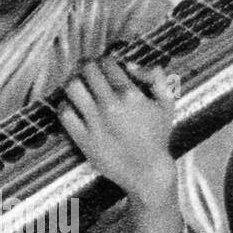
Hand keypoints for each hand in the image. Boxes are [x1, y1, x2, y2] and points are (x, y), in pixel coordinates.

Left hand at [56, 54, 176, 204]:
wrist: (148, 172)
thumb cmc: (158, 136)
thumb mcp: (168, 102)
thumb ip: (156, 76)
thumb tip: (130, 64)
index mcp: (130, 94)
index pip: (107, 63)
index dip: (104, 60)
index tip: (104, 65)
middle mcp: (110, 105)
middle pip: (87, 70)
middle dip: (87, 66)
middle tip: (88, 70)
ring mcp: (95, 122)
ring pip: (72, 87)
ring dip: (74, 81)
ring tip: (78, 85)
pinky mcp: (83, 139)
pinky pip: (64, 113)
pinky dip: (65, 104)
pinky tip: (72, 106)